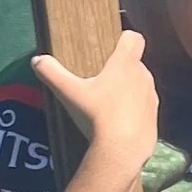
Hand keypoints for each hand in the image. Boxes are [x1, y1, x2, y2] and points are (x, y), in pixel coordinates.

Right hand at [33, 29, 157, 172]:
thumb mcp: (69, 93)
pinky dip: (135, 114)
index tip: (114, 47)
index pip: (134, 38)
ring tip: (109, 107)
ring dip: (129, 91)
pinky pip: (144, 111)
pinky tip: (120, 126)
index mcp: (125, 64)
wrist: (121, 153)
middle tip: (102, 84)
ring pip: (141, 87)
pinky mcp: (155, 120)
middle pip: (135, 64)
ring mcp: (151, 99)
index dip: (125, 39)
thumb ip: (52, 73)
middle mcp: (143, 77)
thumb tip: (37, 60)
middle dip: (122, 70)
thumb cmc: (96, 116)